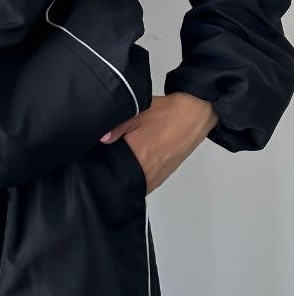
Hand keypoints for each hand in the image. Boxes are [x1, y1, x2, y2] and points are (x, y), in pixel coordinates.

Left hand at [100, 92, 217, 193]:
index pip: (112, 169)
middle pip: (122, 178)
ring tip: (124, 156)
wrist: (195, 115)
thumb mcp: (137, 113)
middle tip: (109, 155)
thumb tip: (102, 139)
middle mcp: (148, 171)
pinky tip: (135, 161)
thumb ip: (117, 127)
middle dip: (113, 169)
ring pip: (134, 182)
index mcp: (138, 156)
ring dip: (127, 173)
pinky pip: (146, 181)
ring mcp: (157, 176)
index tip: (99, 156)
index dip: (103, 163)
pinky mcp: (164, 176)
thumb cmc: (168, 113)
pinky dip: (138, 174)